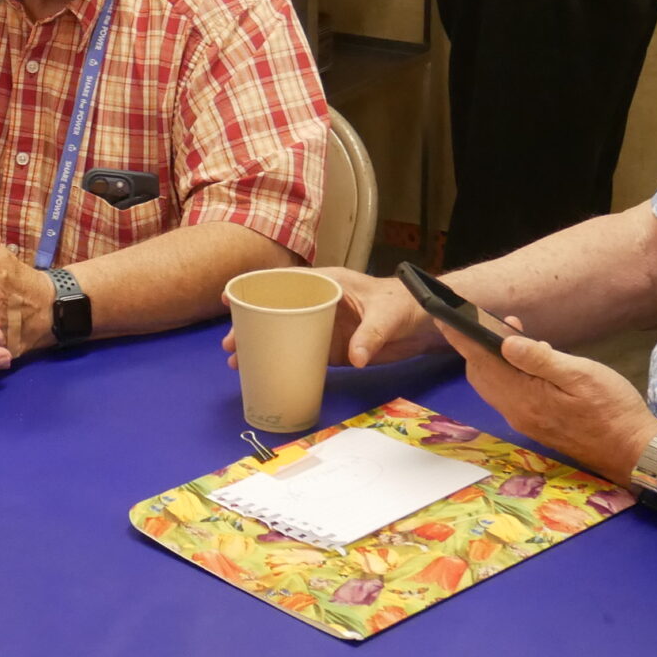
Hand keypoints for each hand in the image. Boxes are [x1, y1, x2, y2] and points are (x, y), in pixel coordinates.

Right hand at [222, 266, 438, 368]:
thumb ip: (370, 335)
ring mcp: (325, 327)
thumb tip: (355, 358)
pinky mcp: (334, 349)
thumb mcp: (388, 316)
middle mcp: (320, 304)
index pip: (284, 281)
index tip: (231, 297)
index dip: (255, 288)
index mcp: (328, 283)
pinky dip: (284, 363)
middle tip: (229, 346)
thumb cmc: (407, 304)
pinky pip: (303, 355)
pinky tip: (266, 375)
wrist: (427, 323)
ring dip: (261, 348)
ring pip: (284, 335)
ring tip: (238, 365)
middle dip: (250, 326)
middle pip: (277, 312)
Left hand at [445, 318, 656, 483]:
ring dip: (496, 359)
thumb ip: (541, 359)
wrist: (634, 451)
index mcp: (524, 398)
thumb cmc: (613, 409)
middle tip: (504, 322)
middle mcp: (517, 412)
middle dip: (480, 345)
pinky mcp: (535, 424)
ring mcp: (525, 420)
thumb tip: (505, 342)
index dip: (461, 337)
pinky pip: (509, 394)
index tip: (445, 317)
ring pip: (494, 384)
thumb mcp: (581, 375)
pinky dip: (509, 373)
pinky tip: (532, 363)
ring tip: (520, 336)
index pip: (481, 362)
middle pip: (481, 374)